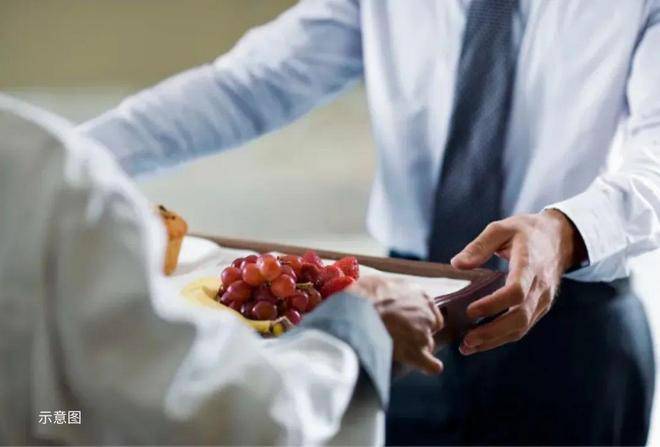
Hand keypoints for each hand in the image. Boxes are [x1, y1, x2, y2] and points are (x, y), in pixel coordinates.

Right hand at [348, 275, 444, 373]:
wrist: (358, 311)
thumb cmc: (364, 294)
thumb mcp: (380, 282)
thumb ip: (390, 289)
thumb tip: (383, 293)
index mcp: (419, 294)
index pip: (428, 310)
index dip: (415, 318)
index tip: (403, 321)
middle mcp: (426, 313)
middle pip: (429, 328)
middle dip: (417, 333)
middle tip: (396, 334)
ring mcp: (423, 333)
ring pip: (427, 345)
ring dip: (414, 347)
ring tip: (393, 347)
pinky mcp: (416, 352)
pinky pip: (431, 365)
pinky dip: (429, 366)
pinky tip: (425, 365)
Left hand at [451, 210, 586, 354]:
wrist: (560, 238)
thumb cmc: (526, 231)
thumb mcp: (501, 229)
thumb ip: (479, 246)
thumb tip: (457, 264)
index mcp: (530, 264)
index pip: (516, 291)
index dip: (494, 305)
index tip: (470, 311)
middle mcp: (540, 286)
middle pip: (520, 316)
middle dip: (492, 332)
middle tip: (466, 341)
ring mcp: (543, 299)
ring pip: (522, 327)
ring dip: (495, 340)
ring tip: (467, 347)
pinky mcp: (540, 307)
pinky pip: (523, 326)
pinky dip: (502, 337)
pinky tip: (481, 342)